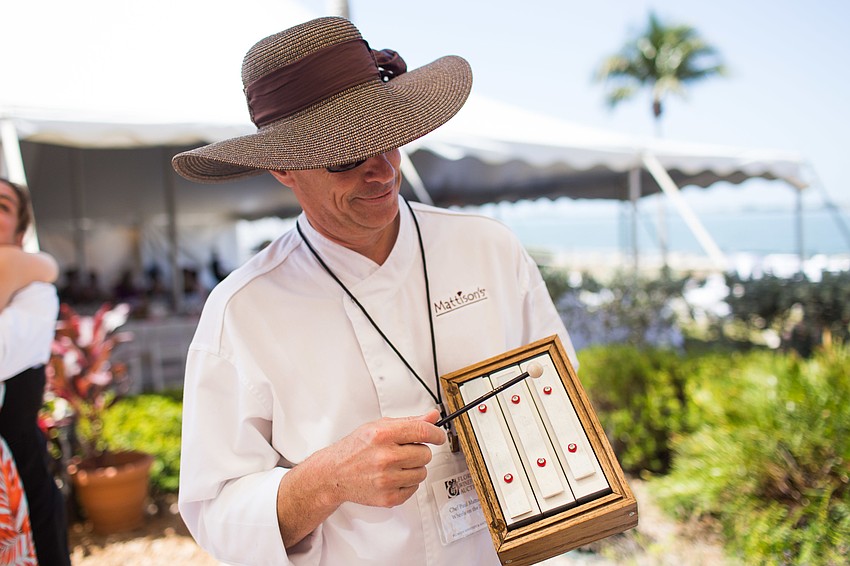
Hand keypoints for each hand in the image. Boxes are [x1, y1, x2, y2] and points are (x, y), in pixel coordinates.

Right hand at [320, 409, 445, 507]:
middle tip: (404, 451)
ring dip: (414, 468)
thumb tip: (432, 417)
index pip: (422, 431)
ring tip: (397, 465)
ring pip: (422, 472)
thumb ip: (408, 422)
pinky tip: (394, 476)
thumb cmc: (355, 449)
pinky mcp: (388, 497)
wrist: (334, 473)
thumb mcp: (378, 427)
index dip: (436, 433)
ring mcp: (387, 479)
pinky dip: (408, 482)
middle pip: (425, 454)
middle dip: (419, 451)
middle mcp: (385, 457)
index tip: (438, 436)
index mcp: (382, 435)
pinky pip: (414, 488)